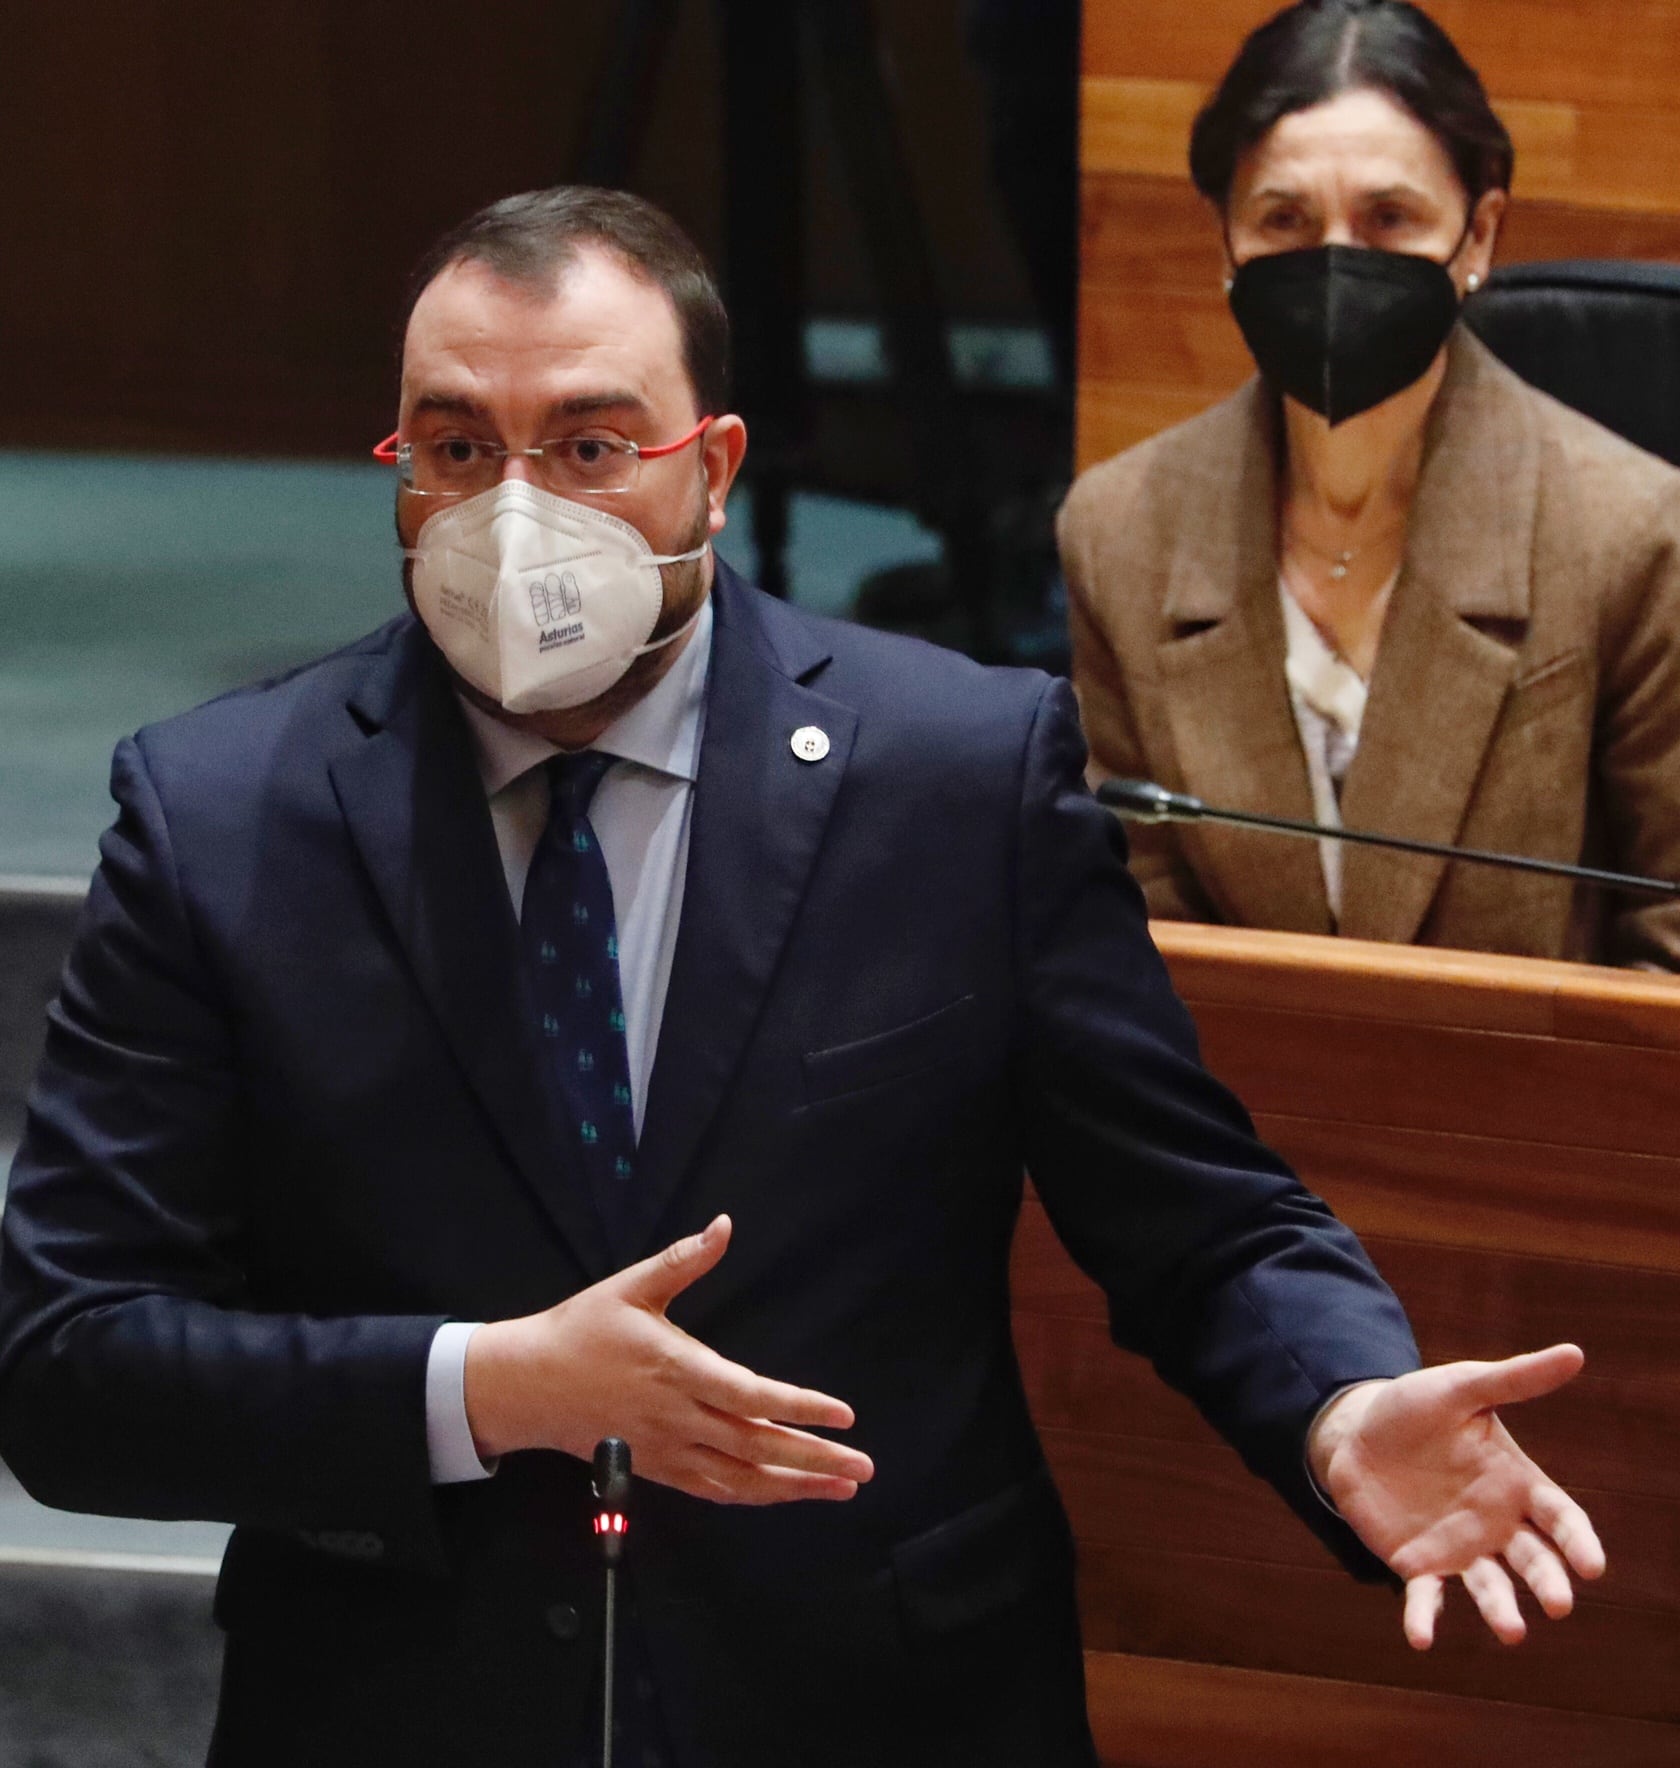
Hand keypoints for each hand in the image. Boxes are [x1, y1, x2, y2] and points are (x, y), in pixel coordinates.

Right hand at [463, 1214, 872, 1504]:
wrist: (526, 1384)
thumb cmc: (581, 1330)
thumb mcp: (631, 1286)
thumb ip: (684, 1260)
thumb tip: (723, 1226)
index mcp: (677, 1369)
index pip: (750, 1395)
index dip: (799, 1407)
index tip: (842, 1415)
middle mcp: (678, 1417)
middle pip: (756, 1445)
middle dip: (814, 1459)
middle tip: (862, 1468)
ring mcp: (667, 1450)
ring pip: (740, 1478)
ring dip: (793, 1486)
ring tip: (839, 1488)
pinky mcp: (656, 1469)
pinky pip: (712, 1490)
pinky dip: (753, 1495)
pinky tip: (783, 1494)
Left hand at [1308, 1344, 1604, 1649]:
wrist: (1356, 1431)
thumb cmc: (1417, 1408)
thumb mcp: (1462, 1388)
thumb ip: (1514, 1379)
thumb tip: (1575, 1353)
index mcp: (1516, 1483)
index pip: (1560, 1517)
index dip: (1578, 1541)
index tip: (1591, 1564)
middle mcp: (1496, 1525)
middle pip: (1534, 1560)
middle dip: (1549, 1582)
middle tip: (1559, 1604)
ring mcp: (1460, 1550)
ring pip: (1490, 1588)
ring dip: (1501, 1611)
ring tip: (1513, 1632)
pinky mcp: (1418, 1565)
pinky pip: (1426, 1597)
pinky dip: (1425, 1619)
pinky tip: (1420, 1637)